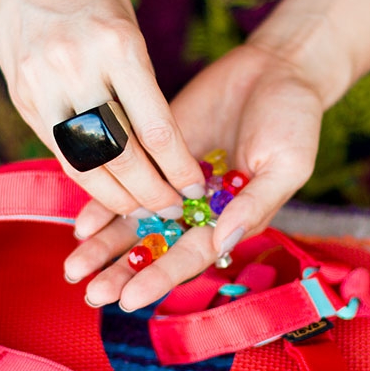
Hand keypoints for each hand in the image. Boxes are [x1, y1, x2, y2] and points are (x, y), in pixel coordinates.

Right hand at [0, 0, 203, 220]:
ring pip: (85, 163)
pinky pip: (60, 152)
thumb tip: (162, 148)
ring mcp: (45, 87)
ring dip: (117, 196)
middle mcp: (78, 69)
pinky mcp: (24, 100)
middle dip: (150, 192)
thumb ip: (140, 85)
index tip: (195, 187)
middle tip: (171, 209)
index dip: (178, 167)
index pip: (155, 127)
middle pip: (120, 155)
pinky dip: (87, 176)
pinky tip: (107, 189)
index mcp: (118, 46)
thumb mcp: (128, 28)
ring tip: (141, 210)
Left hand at [66, 41, 345, 309]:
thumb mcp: (287, 164)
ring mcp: (174, 183)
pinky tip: (80, 226)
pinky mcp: (155, 153)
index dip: (160, 277)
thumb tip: (224, 240)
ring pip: (134, 222)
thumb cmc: (294, 121)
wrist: (278, 70)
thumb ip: (255, 203)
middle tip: (91, 295)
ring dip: (104, 248)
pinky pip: (125, 182)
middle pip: (156, 248)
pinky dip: (103, 205)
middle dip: (122, 273)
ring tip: (74, 270)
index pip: (191, 256)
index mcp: (231, 221)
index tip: (130, 300)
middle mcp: (199, 210)